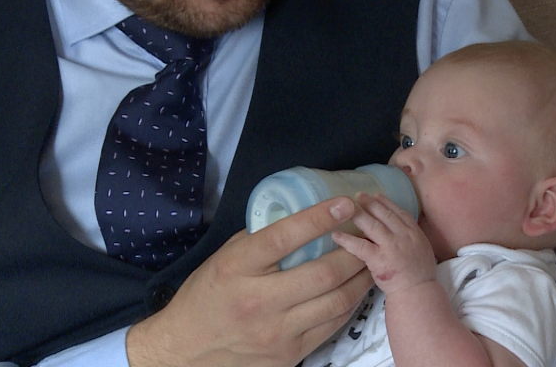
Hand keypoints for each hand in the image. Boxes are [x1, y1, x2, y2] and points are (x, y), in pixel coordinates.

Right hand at [125, 196, 373, 366]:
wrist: (185, 348)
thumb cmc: (207, 295)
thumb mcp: (226, 257)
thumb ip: (262, 238)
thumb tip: (303, 216)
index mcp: (238, 268)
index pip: (286, 237)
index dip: (320, 218)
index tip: (345, 204)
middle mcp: (258, 301)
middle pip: (323, 274)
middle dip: (354, 251)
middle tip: (367, 234)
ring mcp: (276, 332)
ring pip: (336, 301)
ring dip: (360, 277)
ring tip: (370, 260)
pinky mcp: (289, 354)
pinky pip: (332, 324)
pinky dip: (349, 303)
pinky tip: (355, 288)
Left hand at [332, 193, 436, 293]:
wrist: (418, 293)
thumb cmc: (420, 276)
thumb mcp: (423, 250)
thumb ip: (410, 238)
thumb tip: (396, 230)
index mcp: (415, 233)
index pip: (399, 213)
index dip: (387, 202)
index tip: (376, 195)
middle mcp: (404, 236)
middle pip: (385, 214)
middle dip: (371, 203)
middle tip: (358, 195)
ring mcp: (391, 246)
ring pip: (372, 225)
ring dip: (359, 215)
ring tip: (347, 208)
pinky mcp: (379, 259)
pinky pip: (360, 246)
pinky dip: (347, 239)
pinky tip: (336, 234)